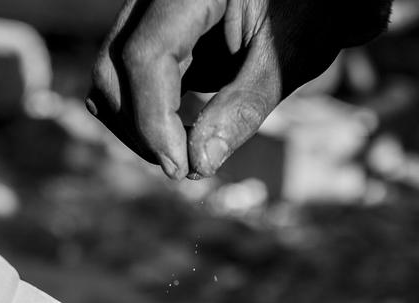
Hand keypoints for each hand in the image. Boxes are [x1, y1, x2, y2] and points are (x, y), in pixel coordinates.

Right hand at [87, 0, 392, 178]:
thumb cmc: (306, 15)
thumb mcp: (284, 61)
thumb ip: (243, 108)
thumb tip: (198, 163)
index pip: (145, 55)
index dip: (154, 119)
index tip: (180, 167)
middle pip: (115, 66)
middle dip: (141, 128)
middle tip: (182, 169)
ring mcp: (148, 11)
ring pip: (112, 74)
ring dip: (138, 125)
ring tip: (186, 156)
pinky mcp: (152, 32)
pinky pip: (128, 76)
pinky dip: (148, 113)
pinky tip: (183, 137)